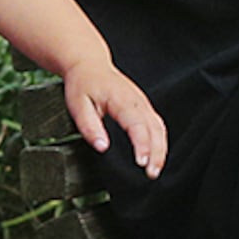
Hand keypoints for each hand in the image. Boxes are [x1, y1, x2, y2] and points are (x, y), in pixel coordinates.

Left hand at [65, 60, 168, 174]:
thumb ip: (89, 127)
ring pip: (160, 127)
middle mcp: (137, 100)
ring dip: (161, 149)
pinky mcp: (144, 107)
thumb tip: (102, 147)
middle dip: (156, 152)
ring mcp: (143, 103)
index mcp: (121, 99)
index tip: (141, 162)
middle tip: (151, 173)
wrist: (89, 64)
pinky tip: (156, 155)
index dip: (141, 144)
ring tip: (155, 170)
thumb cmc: (83, 84)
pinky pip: (157, 125)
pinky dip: (160, 142)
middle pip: (155, 128)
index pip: (137, 124)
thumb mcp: (77, 105)